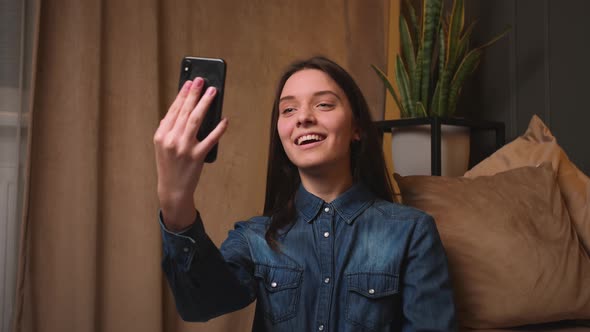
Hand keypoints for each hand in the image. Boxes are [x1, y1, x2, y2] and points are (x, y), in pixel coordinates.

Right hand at [153, 78, 228, 229]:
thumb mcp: (162, 147)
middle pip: (185, 111)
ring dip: (205, 103)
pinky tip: (224, 120)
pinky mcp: (197, 156)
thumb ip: (168, 129)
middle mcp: (171, 139)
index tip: (189, 82)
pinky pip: (211, 139)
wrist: (172, 189)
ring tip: (212, 92)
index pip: (173, 110)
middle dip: (194, 93)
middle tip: (202, 80)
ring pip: (197, 120)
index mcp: (161, 135)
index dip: (182, 95)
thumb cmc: (169, 166)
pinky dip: (219, 128)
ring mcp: (184, 148)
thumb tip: (181, 109)